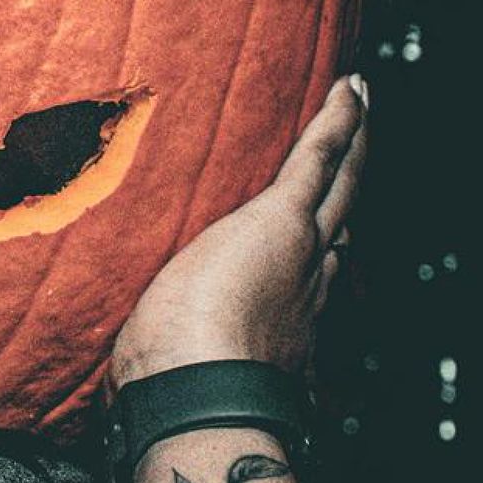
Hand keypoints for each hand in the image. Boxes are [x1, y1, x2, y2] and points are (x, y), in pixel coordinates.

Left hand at [109, 75, 367, 389]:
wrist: (194, 391)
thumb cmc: (167, 393)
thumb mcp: (166, 369)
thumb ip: (154, 358)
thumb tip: (120, 379)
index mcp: (275, 325)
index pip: (305, 277)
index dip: (319, 250)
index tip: (327, 234)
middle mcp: (302, 286)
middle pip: (333, 223)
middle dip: (347, 187)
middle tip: (362, 147)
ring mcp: (298, 250)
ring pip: (336, 187)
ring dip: (352, 141)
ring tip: (361, 102)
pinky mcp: (281, 220)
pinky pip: (319, 160)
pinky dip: (339, 123)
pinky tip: (351, 89)